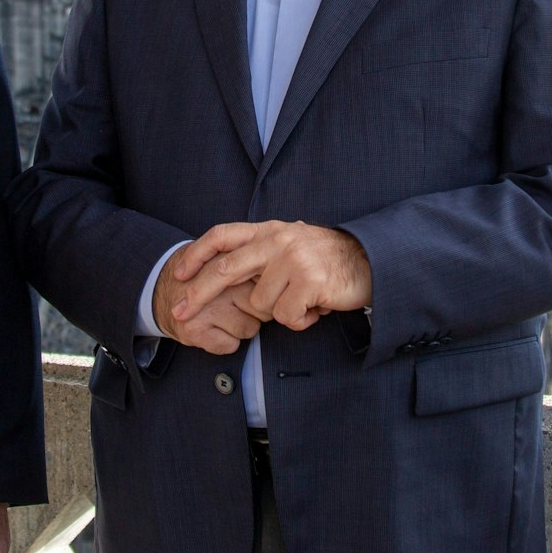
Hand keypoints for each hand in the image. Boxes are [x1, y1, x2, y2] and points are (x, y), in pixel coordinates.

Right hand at [152, 242, 263, 354]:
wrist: (159, 288)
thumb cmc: (202, 273)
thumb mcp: (225, 255)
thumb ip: (254, 260)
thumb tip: (285, 279)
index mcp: (229, 260)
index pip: (268, 281)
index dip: (268, 289)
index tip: (259, 288)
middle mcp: (218, 282)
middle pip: (263, 308)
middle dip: (258, 310)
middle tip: (238, 304)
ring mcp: (206, 306)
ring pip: (250, 328)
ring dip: (242, 327)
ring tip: (225, 315)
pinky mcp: (194, 329)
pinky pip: (231, 345)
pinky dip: (226, 342)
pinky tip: (215, 329)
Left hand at [173, 221, 371, 331]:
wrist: (373, 261)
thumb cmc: (329, 260)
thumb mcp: (292, 245)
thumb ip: (262, 254)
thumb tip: (226, 275)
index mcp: (270, 230)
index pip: (223, 235)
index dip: (197, 253)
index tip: (178, 273)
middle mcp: (278, 240)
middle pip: (225, 269)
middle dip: (198, 294)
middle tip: (179, 313)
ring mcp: (293, 260)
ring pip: (259, 304)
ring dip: (279, 312)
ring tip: (304, 301)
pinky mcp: (309, 281)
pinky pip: (285, 316)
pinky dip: (300, 321)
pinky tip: (316, 309)